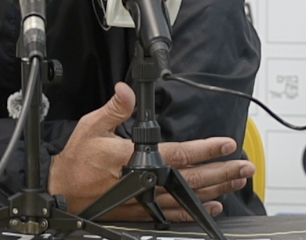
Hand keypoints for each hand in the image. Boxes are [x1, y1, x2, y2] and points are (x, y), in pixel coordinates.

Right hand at [47, 83, 253, 222]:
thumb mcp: (91, 126)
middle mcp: (144, 181)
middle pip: (191, 179)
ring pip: (188, 198)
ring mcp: (145, 199)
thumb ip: (115, 108)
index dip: (204, 149)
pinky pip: (175, 214)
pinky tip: (213, 206)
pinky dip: (197, 211)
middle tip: (244, 166)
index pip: (178, 154)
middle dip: (221, 172)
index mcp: (134, 158)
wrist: (61, 190)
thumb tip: (128, 92)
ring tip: (236, 181)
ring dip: (216, 189)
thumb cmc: (76, 160)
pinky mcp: (142, 211)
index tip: (225, 144)